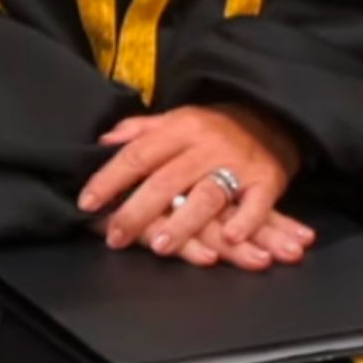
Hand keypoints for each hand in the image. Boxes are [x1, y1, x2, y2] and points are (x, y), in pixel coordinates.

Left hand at [76, 103, 304, 265]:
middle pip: (166, 179)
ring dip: (182, 222)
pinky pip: (257, 204)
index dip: (110, 178)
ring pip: (206, 194)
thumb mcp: (178, 118)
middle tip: (115, 237)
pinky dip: (245, 221)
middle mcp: (207, 145)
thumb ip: (141, 130)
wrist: (275, 116)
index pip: (138, 153)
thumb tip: (104, 142)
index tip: (87, 202)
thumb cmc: (218, 126)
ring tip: (160, 246)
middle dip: (137, 211)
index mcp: (181, 127)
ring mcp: (238, 163)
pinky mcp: (268, 180)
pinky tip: (231, 238)